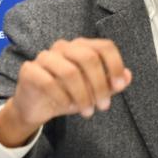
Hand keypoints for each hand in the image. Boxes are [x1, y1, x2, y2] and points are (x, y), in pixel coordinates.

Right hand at [0, 38, 131, 146]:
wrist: (37, 107)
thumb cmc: (68, 95)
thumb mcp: (94, 92)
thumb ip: (111, 84)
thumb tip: (128, 76)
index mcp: (81, 47)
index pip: (104, 46)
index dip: (115, 65)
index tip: (119, 86)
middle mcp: (63, 47)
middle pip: (89, 58)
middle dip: (100, 85)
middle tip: (103, 106)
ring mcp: (45, 57)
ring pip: (70, 72)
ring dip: (82, 95)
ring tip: (87, 111)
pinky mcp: (29, 70)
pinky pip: (49, 83)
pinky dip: (62, 98)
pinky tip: (67, 107)